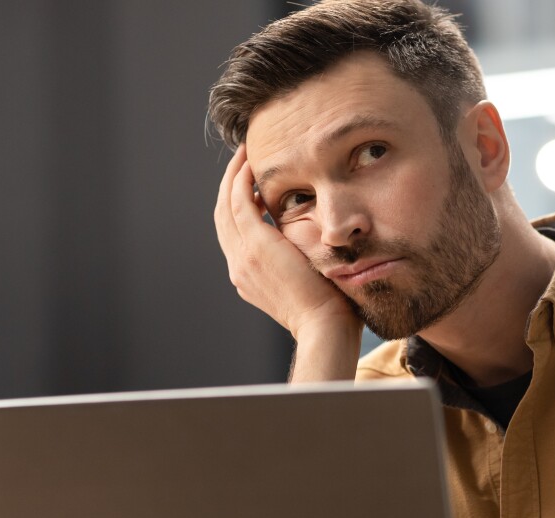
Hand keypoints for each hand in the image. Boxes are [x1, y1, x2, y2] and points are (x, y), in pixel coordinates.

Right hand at [213, 144, 360, 341]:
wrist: (324, 327)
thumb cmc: (331, 310)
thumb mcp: (310, 282)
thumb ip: (305, 261)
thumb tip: (321, 244)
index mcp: (249, 276)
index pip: (235, 232)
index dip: (239, 205)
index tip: (252, 185)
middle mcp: (239, 267)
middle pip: (223, 216)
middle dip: (230, 185)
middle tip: (243, 160)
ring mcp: (242, 257)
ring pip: (226, 205)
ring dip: (233, 176)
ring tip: (245, 153)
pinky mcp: (255, 246)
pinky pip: (239, 203)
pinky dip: (241, 181)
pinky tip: (251, 164)